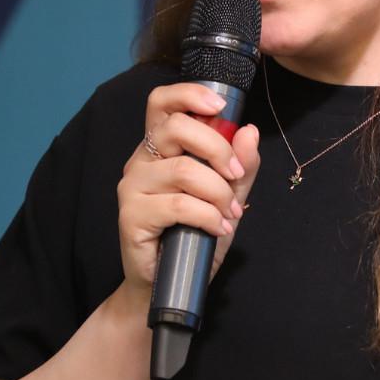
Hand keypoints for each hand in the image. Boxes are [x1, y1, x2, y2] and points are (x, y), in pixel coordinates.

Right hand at [118, 82, 260, 293]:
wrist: (168, 285)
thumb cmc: (193, 237)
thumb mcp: (227, 198)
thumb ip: (241, 166)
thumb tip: (248, 131)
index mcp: (160, 148)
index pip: (162, 102)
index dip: (189, 94)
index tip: (220, 107)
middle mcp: (141, 161)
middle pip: (176, 127)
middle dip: (218, 149)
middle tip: (236, 175)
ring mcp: (132, 187)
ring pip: (183, 169)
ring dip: (218, 192)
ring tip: (229, 215)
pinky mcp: (131, 215)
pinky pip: (179, 204)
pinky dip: (208, 216)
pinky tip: (217, 229)